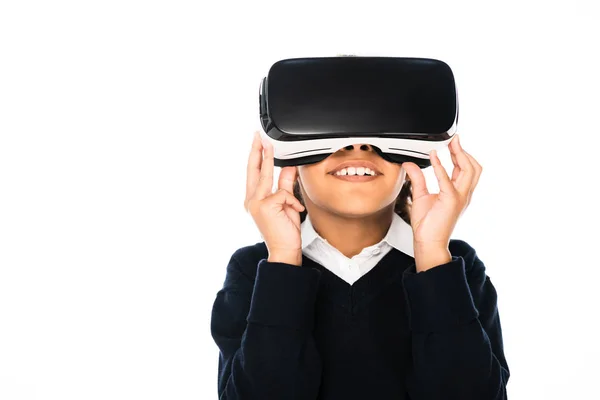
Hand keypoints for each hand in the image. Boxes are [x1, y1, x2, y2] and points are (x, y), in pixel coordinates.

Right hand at [244, 131, 304, 264]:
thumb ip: (286, 185)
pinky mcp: (265, 206)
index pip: (254, 173)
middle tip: (258, 136)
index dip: (256, 156)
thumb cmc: (284, 231)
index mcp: (254, 199)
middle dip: (256, 150)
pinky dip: (292, 200)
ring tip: (269, 144)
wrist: (284, 250)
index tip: (258, 142)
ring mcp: (256, 203)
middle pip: (254, 170)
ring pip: (265, 175)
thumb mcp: (286, 204)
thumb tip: (289, 167)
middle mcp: (252, 200)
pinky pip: (283, 193)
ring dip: (268, 158)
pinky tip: (295, 211)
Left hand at [401, 134, 482, 269]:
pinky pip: (447, 180)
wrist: (427, 241)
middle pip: (473, 167)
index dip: (461, 154)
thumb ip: (418, 179)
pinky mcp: (451, 201)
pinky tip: (433, 157)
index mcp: (459, 193)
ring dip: (459, 155)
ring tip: (449, 145)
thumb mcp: (420, 196)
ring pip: (470, 170)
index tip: (453, 143)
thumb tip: (410, 165)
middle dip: (464, 151)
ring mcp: (459, 197)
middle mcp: (463, 194)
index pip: (466, 169)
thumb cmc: (427, 225)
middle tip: (453, 140)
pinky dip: (440, 166)